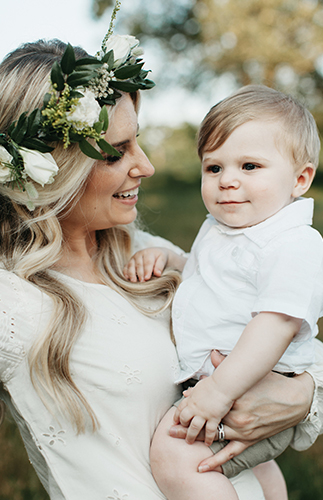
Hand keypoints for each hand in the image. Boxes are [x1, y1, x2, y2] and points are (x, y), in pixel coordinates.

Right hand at [123, 248, 167, 281]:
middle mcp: (140, 254)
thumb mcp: (163, 259)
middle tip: (142, 281)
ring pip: (131, 265)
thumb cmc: (160, 258)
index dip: (147, 270)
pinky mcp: (130, 262)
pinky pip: (126, 267)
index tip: (147, 278)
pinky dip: (126, 272)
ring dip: (131, 273)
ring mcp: (134, 258)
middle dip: (140, 273)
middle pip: (138, 264)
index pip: (147, 262)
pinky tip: (127, 278)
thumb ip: (160, 266)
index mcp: (149, 253)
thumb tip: (157, 273)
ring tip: (134, 281)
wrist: (156, 253)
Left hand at [170, 350, 313, 470]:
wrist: (296, 400)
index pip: (210, 400)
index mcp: (235, 397)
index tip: (182, 401)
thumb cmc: (272, 383)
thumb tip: (213, 354)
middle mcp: (237, 415)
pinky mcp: (250, 440)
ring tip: (178, 439)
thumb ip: (228, 366)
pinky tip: (202, 465)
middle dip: (188, 421)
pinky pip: (231, 452)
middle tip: (170, 426)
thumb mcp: (250, 374)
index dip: (194, 401)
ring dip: (196, 437)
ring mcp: (243, 430)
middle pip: (208, 419)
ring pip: (215, 435)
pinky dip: (216, 460)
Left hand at [173, 373, 232, 445]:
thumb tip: (185, 393)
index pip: (181, 408)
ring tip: (189, 441)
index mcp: (192, 398)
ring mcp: (204, 413)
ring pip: (194, 427)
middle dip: (182, 426)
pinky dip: (208, 438)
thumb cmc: (214, 383)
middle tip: (181, 433)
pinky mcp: (213, 418)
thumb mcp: (200, 385)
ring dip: (190, 435)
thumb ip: (192, 391)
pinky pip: (209, 431)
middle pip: (184, 419)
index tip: (175, 422)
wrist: (223, 384)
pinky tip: (207, 443)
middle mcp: (195, 407)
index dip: (177, 416)